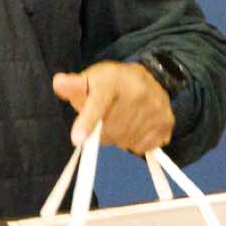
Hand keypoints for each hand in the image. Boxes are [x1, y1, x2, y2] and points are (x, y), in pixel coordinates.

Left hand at [52, 61, 172, 154]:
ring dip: (118, 137)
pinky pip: (141, 147)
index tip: (78, 140)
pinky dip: (134, 141)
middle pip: (108, 132)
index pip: (98, 104)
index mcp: (112, 82)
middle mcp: (137, 93)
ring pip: (124, 142)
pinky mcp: (166, 123)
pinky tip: (136, 124)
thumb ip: (73, 85)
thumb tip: (59, 83)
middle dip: (101, 131)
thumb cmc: (112, 82)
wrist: (151, 77)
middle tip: (106, 116)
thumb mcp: (91, 78)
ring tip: (122, 117)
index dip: (87, 122)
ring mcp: (154, 109)